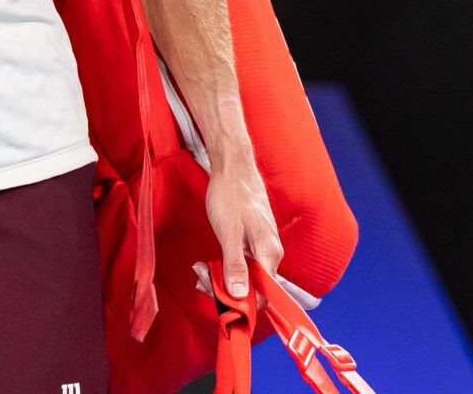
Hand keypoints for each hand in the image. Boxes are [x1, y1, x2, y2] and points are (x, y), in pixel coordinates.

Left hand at [201, 157, 284, 300]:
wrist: (234, 167)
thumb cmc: (230, 195)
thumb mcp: (228, 232)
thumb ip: (235, 264)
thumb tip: (240, 295)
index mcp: (269, 254)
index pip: (265, 296)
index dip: (243, 304)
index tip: (218, 299)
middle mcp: (271, 254)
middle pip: (254, 288)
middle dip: (226, 289)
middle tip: (201, 278)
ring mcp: (264, 248)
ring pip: (247, 276)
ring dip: (223, 278)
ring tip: (201, 269)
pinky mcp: (254, 243)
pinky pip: (243, 264)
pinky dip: (226, 266)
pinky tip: (210, 264)